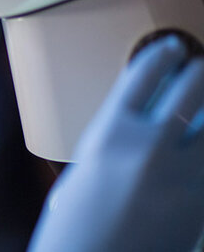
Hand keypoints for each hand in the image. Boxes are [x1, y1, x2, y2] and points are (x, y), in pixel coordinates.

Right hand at [28, 36, 203, 251]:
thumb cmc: (75, 221)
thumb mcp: (88, 164)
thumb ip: (120, 136)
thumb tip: (148, 115)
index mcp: (111, 134)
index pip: (145, 74)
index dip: (163, 54)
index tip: (173, 47)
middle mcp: (150, 148)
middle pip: (192, 89)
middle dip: (200, 71)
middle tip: (200, 66)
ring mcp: (184, 177)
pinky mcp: (203, 203)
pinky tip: (198, 145)